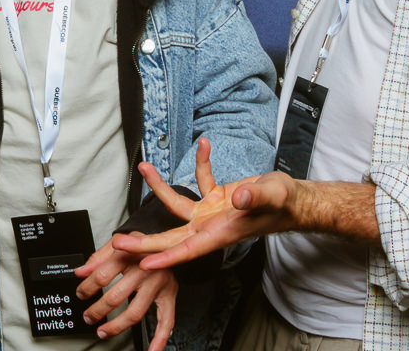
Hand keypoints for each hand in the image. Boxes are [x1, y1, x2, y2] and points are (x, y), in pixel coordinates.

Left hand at [75, 237, 176, 350]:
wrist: (166, 243)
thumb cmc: (141, 244)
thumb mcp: (118, 242)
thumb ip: (97, 258)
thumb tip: (80, 272)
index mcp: (130, 254)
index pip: (102, 275)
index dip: (87, 287)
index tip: (81, 293)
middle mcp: (145, 269)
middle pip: (116, 296)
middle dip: (98, 310)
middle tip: (88, 316)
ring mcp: (158, 284)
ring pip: (135, 312)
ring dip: (116, 326)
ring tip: (103, 331)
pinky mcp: (169, 295)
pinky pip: (167, 321)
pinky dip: (160, 339)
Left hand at [111, 137, 299, 270]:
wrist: (291, 201)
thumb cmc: (284, 203)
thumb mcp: (272, 196)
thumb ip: (255, 197)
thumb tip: (239, 197)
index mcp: (221, 233)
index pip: (187, 249)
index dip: (164, 258)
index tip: (141, 263)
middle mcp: (210, 226)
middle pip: (171, 237)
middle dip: (144, 241)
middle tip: (117, 242)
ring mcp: (211, 213)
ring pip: (177, 205)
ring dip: (159, 186)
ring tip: (145, 167)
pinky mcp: (215, 198)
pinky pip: (201, 180)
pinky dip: (201, 163)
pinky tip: (204, 144)